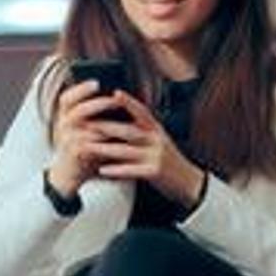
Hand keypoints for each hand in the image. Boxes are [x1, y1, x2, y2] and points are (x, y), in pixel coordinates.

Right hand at [47, 79, 128, 195]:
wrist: (67, 174)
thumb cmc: (79, 148)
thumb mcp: (81, 129)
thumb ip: (92, 116)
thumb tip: (116, 99)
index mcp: (64, 116)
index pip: (67, 97)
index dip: (81, 89)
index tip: (96, 82)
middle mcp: (62, 125)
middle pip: (76, 109)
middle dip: (97, 103)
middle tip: (115, 99)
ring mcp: (67, 138)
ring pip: (85, 126)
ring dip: (105, 121)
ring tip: (121, 118)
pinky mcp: (75, 152)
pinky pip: (90, 143)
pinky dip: (104, 139)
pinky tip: (117, 136)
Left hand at [83, 90, 206, 206]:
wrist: (189, 182)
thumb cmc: (168, 160)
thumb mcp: (159, 140)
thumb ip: (143, 130)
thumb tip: (118, 121)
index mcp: (156, 129)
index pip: (142, 112)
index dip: (129, 102)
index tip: (114, 92)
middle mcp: (156, 140)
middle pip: (129, 131)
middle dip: (107, 127)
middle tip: (87, 124)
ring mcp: (156, 156)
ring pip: (126, 151)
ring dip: (105, 149)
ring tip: (87, 147)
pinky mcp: (154, 172)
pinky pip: (131, 170)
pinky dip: (115, 169)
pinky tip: (102, 170)